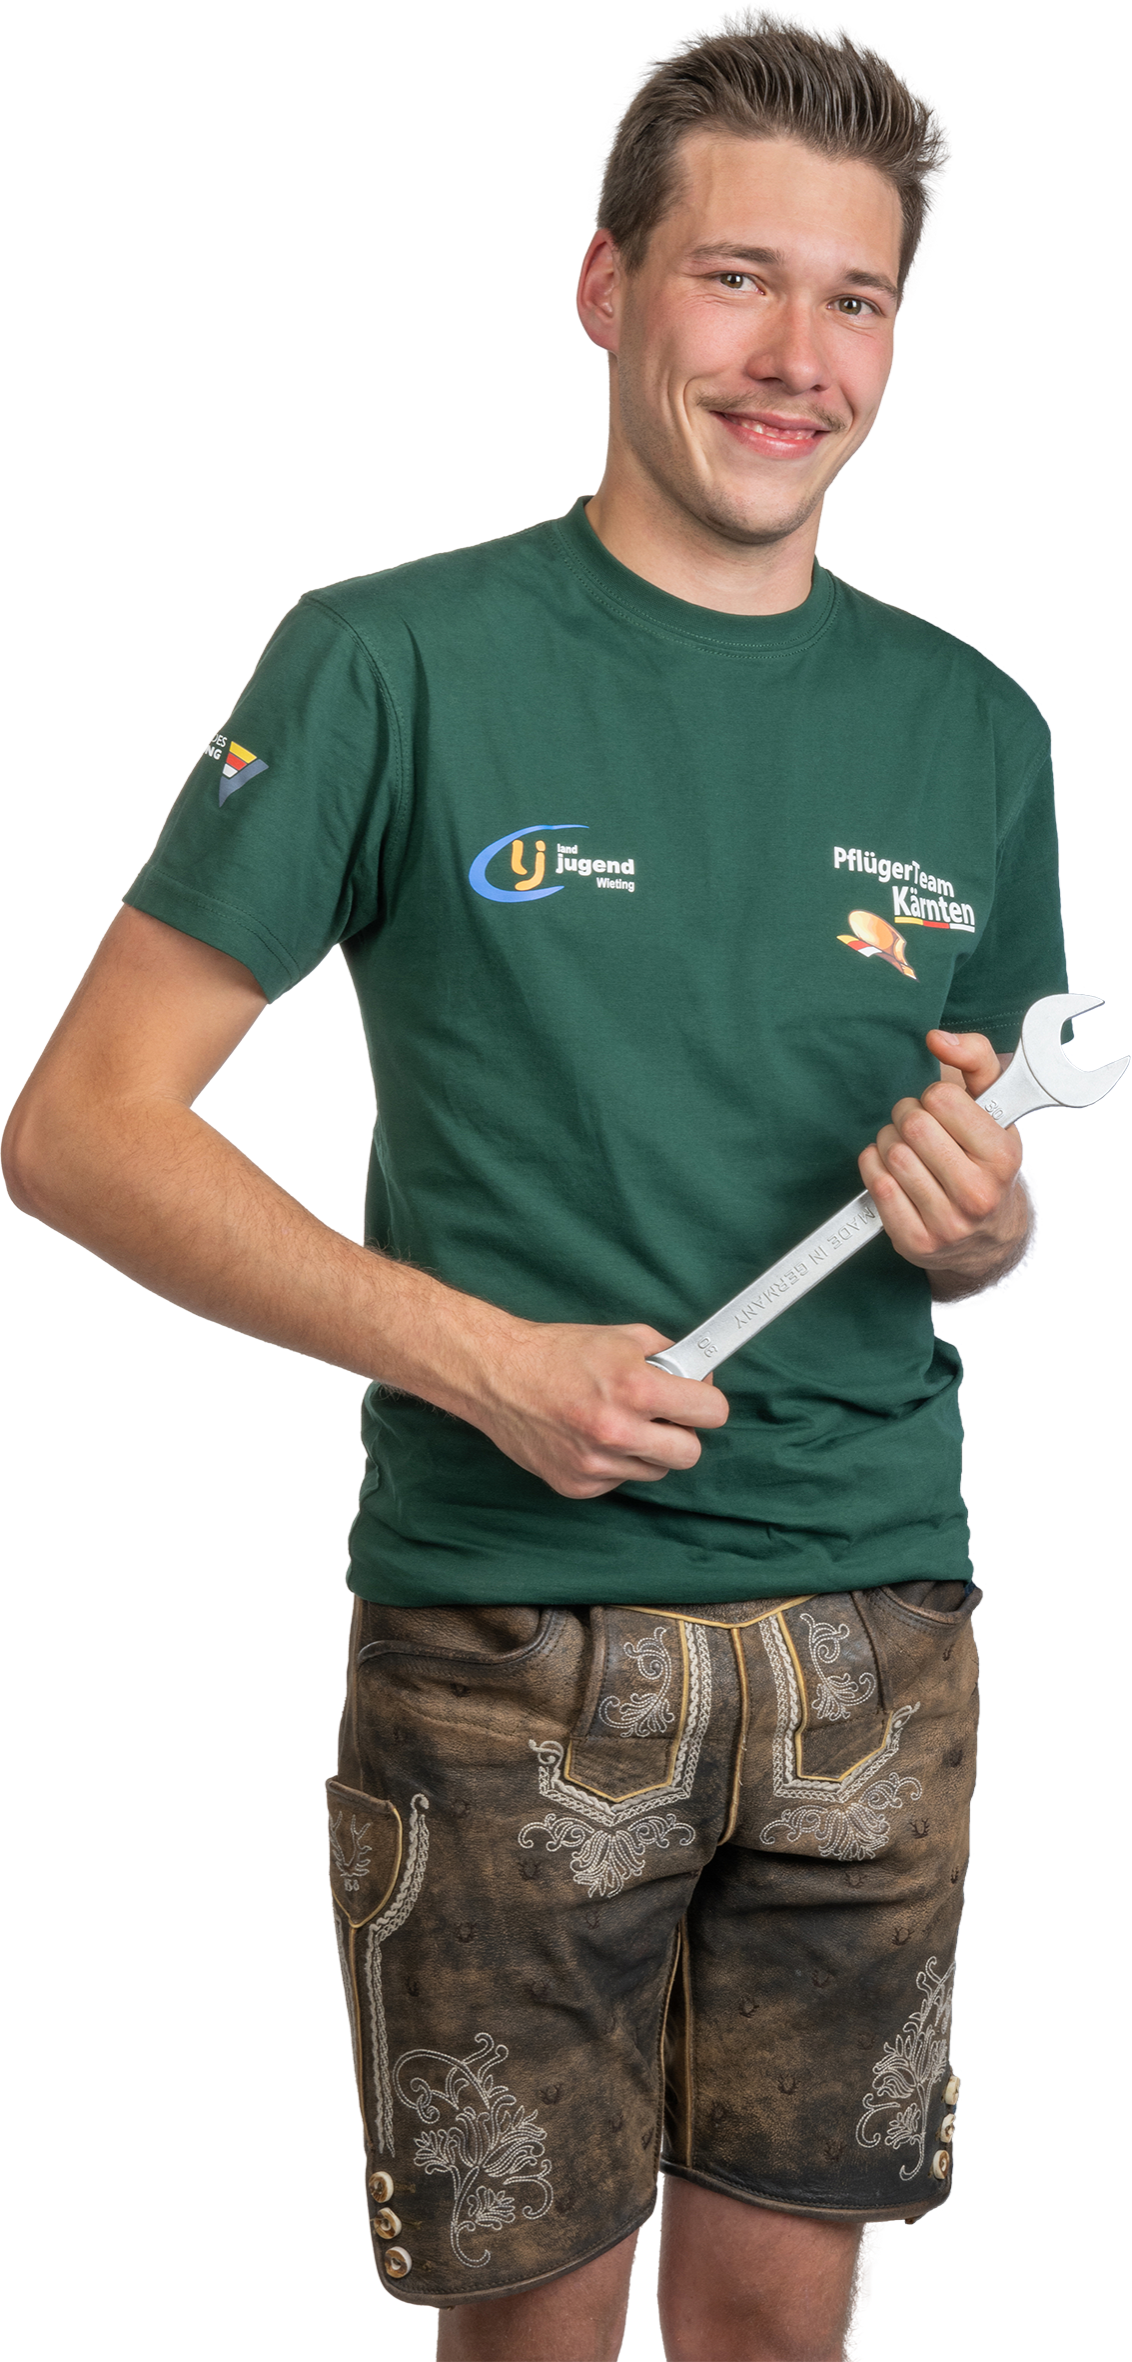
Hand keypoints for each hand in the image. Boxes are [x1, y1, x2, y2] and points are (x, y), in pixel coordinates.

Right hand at [473, 1320, 728, 1498]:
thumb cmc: (558, 1352)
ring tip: (618, 1421)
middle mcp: (617, 1431)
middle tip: (664, 1416)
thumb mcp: (622, 1337)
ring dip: (647, 1450)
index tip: (700, 1400)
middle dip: (683, 1433)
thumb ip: (668, 1355)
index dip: (708, 1403)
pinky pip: (619, 1480)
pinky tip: (590, 1437)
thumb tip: (699, 1373)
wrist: (497, 1374)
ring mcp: (595, 1463)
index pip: (712, 1413)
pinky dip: (614, 1463)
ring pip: (655, 1471)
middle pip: (690, 1454)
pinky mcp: (576, 1484)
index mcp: (635, 1389)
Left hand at [856, 1029, 1030, 1290]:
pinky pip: (875, 1185)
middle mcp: (977, 1194)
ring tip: (908, 1148)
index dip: (935, 1096)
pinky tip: (891, 1170)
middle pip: (912, 1126)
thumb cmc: (985, 1159)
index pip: (942, 1100)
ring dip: (890, 1141)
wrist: (987, 1235)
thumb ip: (976, 1058)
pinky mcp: (914, 1242)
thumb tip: (937, 1038)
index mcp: (1002, 1157)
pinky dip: (874, 1168)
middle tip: (918, 1125)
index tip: (943, 1109)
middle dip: (908, 1116)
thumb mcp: (996, 1107)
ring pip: (891, 1154)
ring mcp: (946, 1223)